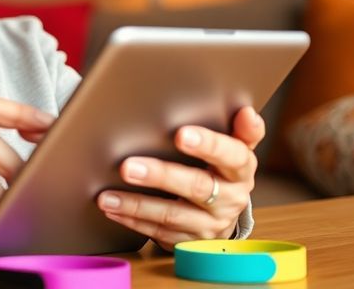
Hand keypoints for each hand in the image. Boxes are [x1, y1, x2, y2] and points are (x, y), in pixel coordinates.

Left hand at [96, 107, 263, 249]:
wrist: (223, 215)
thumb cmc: (221, 170)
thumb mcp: (235, 151)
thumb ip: (241, 132)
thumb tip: (246, 113)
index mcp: (241, 171)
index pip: (232, 156)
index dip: (209, 145)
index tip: (182, 134)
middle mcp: (230, 199)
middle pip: (196, 186)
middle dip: (160, 176)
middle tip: (127, 167)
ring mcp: (210, 224)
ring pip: (172, 214)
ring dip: (136, 205)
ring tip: (107, 196)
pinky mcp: (189, 241)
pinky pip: (158, 232)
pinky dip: (132, 220)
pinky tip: (112, 209)